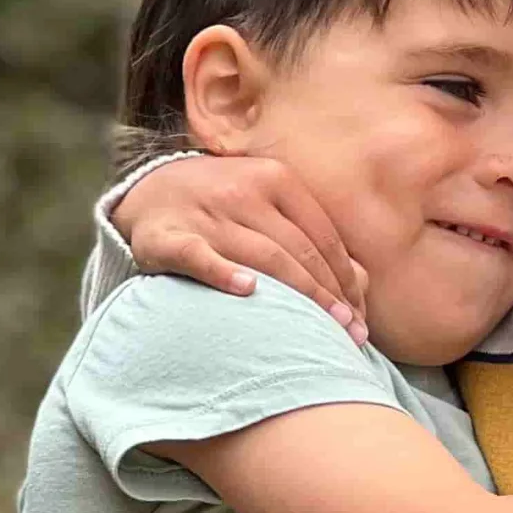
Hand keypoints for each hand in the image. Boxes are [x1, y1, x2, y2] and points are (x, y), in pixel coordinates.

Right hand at [116, 155, 369, 340]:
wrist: (149, 190)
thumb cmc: (226, 207)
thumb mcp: (269, 202)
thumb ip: (310, 233)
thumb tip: (363, 282)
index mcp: (275, 179)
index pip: (323, 237)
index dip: (347, 279)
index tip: (361, 315)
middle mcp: (243, 191)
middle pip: (300, 250)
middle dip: (331, 295)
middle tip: (351, 333)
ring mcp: (206, 213)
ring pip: (263, 257)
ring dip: (299, 296)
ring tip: (323, 329)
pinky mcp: (169, 237)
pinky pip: (200, 256)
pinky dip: (224, 274)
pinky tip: (248, 292)